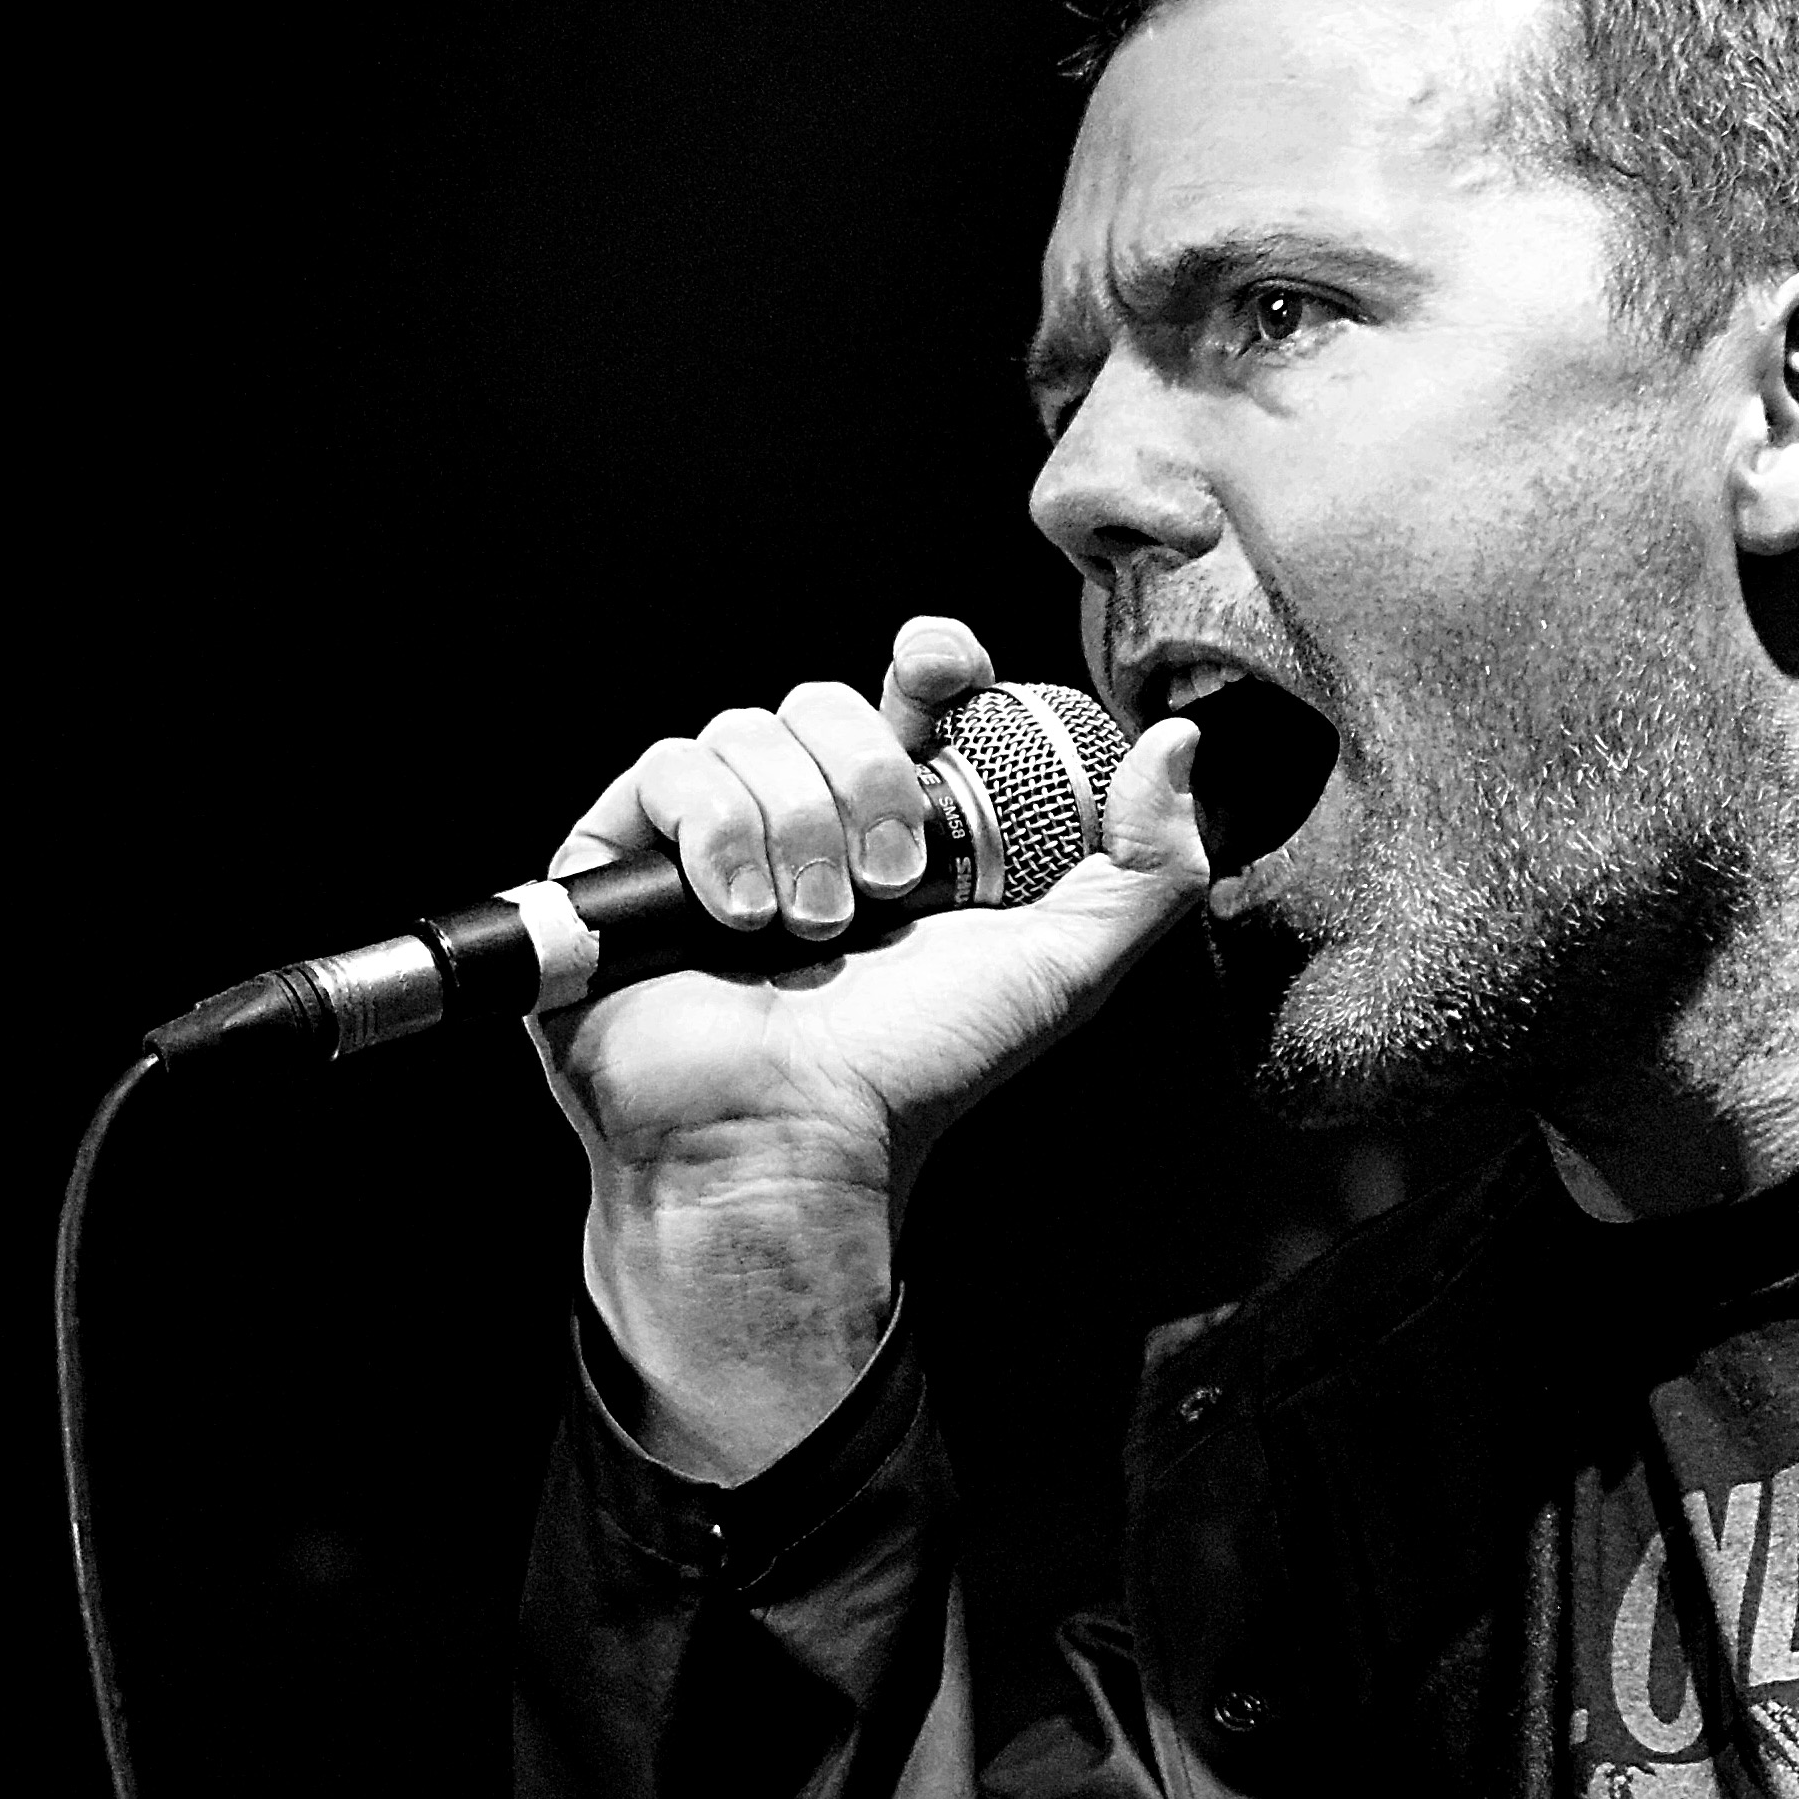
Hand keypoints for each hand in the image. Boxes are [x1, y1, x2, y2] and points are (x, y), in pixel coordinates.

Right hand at [533, 615, 1210, 1475]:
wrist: (793, 1137)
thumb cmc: (918, 1066)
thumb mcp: (1065, 966)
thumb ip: (1148, 866)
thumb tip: (1179, 744)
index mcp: (897, 825)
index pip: (910, 691)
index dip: (931, 660)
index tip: (945, 674)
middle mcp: (800, 817)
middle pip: (826, 700)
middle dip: (867, 782)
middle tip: (888, 887)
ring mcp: (706, 836)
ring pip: (749, 730)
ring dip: (799, 829)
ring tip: (811, 931)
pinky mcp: (620, 856)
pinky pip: (670, 770)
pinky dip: (719, 837)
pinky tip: (739, 918)